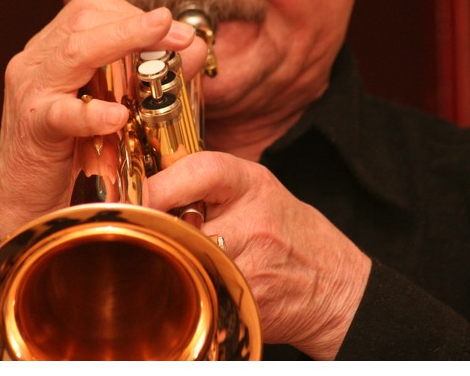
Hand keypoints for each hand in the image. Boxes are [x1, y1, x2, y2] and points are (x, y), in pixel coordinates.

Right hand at [0, 0, 205, 238]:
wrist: (28, 210)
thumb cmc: (75, 158)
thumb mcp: (110, 107)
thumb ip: (145, 78)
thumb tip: (195, 51)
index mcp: (52, 51)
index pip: (91, 9)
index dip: (135, 13)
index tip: (174, 28)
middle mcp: (36, 63)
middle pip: (83, 20)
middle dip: (137, 22)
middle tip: (183, 36)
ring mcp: (30, 93)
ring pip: (73, 53)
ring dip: (123, 40)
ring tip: (164, 38)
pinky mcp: (33, 131)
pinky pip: (61, 115)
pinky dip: (91, 113)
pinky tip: (119, 115)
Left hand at [145, 151, 370, 359]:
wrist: (336, 286)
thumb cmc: (291, 235)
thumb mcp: (258, 192)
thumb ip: (209, 185)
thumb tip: (145, 188)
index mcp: (254, 185)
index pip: (202, 170)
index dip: (160, 184)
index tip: (133, 197)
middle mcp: (255, 220)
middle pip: (183, 221)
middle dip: (156, 229)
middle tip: (137, 232)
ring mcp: (252, 263)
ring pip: (187, 259)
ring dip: (169, 260)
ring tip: (167, 257)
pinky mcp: (246, 299)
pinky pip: (201, 289)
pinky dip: (188, 285)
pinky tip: (192, 281)